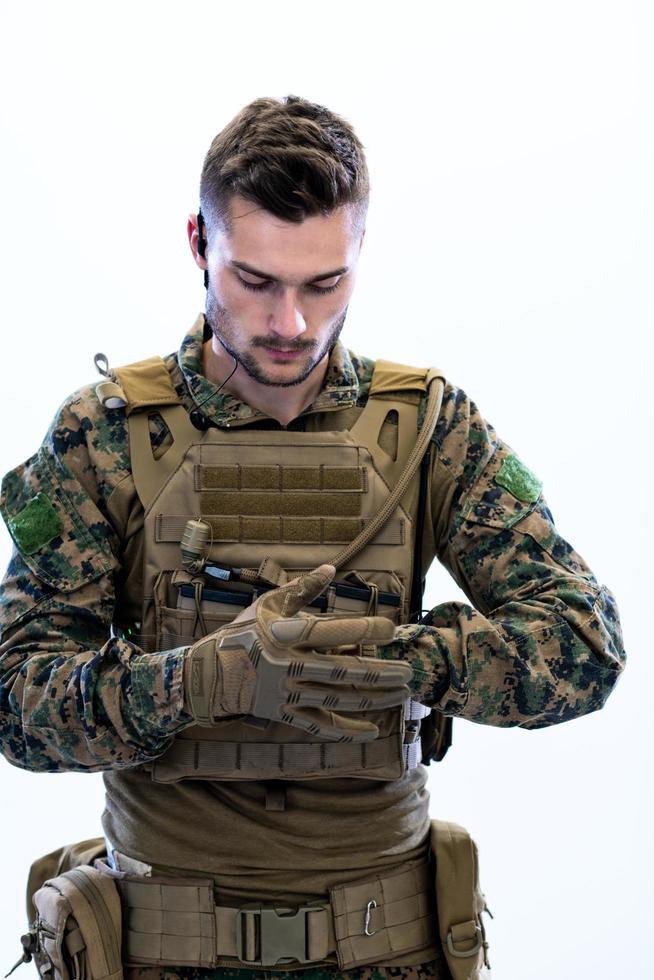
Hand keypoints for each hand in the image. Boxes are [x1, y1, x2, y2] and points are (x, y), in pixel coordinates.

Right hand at [184, 564, 411, 741]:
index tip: (390, 628)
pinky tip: (373, 730)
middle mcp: (287, 666)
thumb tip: (332, 568)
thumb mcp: (267, 605)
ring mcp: (286, 694)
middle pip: (342, 671)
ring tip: (401, 693)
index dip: (362, 629)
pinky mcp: (285, 714)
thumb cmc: (242, 634)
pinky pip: (320, 726)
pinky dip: (346, 731)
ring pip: (337, 699)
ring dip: (373, 698)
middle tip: (408, 670)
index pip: (330, 632)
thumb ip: (302, 589)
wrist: (208, 675)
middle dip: (379, 672)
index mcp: (285, 635)